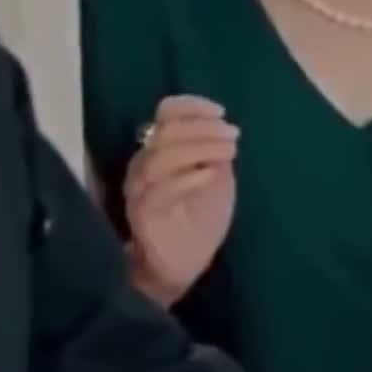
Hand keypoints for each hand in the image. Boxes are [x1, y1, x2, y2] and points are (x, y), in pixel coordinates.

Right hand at [124, 95, 238, 306]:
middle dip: (202, 127)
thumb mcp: (216, 178)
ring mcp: (139, 189)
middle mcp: (144, 164)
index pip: (165, 114)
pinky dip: (187, 178)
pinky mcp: (143, 214)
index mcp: (160, 149)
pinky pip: (160, 190)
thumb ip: (214, 152)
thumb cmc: (199, 219)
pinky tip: (210, 174)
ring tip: (228, 152)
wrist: (184, 264)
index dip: (192, 107)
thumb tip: (221, 127)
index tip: (221, 112)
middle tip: (232, 135)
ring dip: (199, 148)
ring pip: (161, 157)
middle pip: (165, 131)